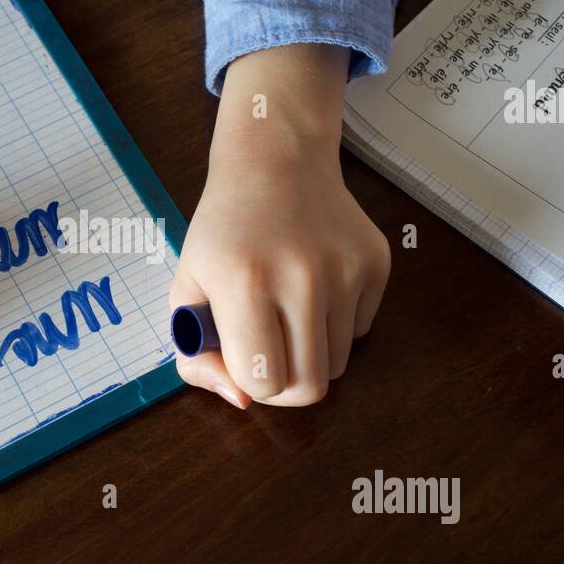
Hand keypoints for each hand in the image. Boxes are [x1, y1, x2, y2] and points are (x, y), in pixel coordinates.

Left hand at [170, 44, 390, 406]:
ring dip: (311, 352)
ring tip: (287, 310)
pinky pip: (360, 329)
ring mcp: (345, 269)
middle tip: (268, 353)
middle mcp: (301, 276)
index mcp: (244, 282)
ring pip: (339, 364)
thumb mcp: (187, 287)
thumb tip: (243, 402)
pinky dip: (336, 323)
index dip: (250, 382)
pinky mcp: (376, 262)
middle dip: (286, 385)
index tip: (241, 356)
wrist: (275, 161)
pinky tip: (314, 284)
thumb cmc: (224, 233)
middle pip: (312, 388)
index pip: (264, 384)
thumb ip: (195, 355)